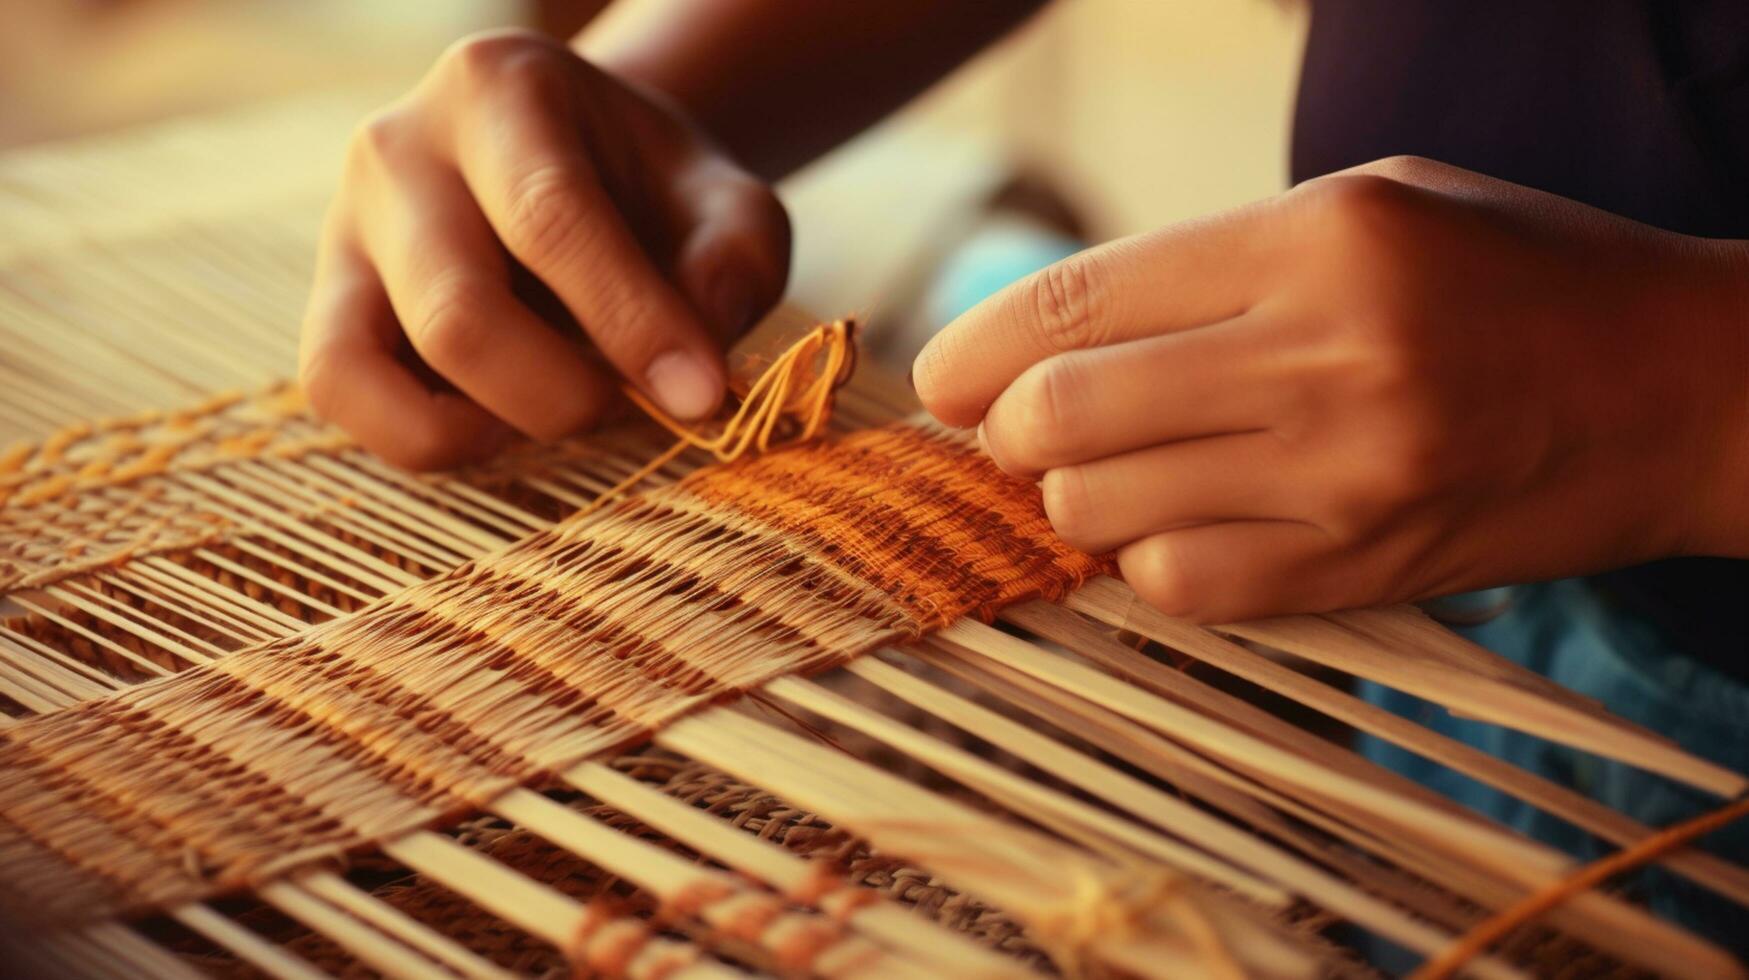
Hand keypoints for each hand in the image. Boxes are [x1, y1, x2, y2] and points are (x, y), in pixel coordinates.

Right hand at [300, 30, 789, 468]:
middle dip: (563, 395)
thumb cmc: (660, 192)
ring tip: (568, 408)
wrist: (593, 171)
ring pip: (370, 362)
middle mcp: (398, 147)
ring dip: (491, 422)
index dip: (629, 320)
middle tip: (633, 405)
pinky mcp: (330, 304)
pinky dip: (422, 438)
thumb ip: (737, 265)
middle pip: (458, 311)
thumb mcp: (730, 203)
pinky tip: (502, 424)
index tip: (698, 395)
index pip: (550, 215)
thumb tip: (690, 375)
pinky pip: (338, 391)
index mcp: (500, 87)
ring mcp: (347, 229)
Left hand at [914, 156, 1748, 620]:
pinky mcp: (1360, 573)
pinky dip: (1145, 561)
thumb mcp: (1366, 209)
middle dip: (1003, 433)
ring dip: (1070, 500)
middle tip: (1019, 429)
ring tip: (1107, 472)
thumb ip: (1203, 267)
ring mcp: (1344, 481)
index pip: (1073, 306)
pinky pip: (1178, 587)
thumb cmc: (1510, 277)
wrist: (1681, 390)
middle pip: (1059, 421)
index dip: (973, 350)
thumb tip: (1036, 341)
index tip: (945, 377)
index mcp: (1317, 241)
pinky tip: (1179, 523)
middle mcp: (1323, 361)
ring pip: (1100, 516)